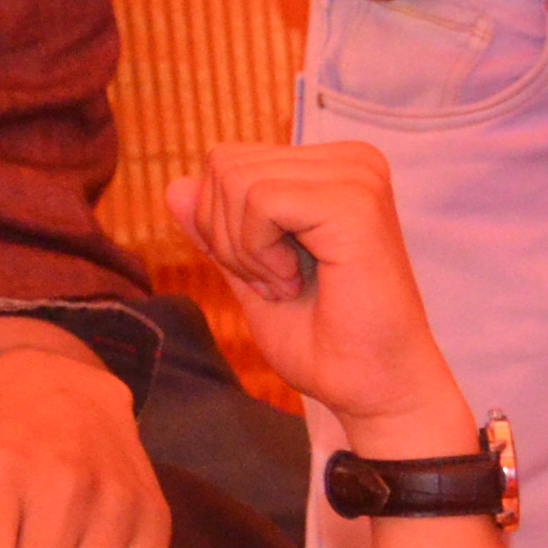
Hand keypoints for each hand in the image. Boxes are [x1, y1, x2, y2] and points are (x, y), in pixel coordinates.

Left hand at [171, 140, 475, 447]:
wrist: (372, 386)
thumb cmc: (321, 340)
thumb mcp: (248, 274)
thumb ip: (216, 228)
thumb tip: (175, 185)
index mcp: (332, 169)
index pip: (227, 162)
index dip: (222, 227)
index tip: (269, 275)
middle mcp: (352, 161)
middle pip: (225, 166)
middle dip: (227, 236)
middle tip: (277, 284)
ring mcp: (358, 176)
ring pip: (236, 181)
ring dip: (244, 251)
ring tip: (289, 286)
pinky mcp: (355, 202)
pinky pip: (258, 202)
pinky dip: (258, 254)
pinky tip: (296, 283)